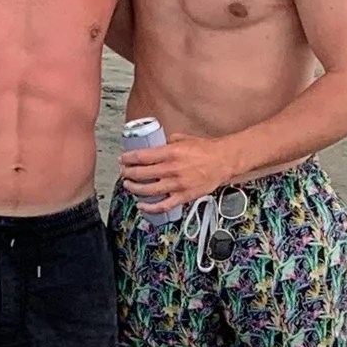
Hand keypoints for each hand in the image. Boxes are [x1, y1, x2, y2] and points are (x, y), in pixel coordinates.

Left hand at [117, 135, 234, 207]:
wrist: (224, 161)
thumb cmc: (207, 149)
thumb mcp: (184, 139)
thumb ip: (168, 142)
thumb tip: (155, 145)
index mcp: (171, 153)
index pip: (142, 157)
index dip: (128, 159)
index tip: (123, 159)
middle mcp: (172, 169)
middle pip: (142, 174)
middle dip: (129, 173)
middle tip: (124, 172)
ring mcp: (178, 185)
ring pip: (149, 190)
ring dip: (135, 189)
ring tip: (129, 186)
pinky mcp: (184, 196)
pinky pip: (163, 205)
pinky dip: (150, 208)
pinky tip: (142, 205)